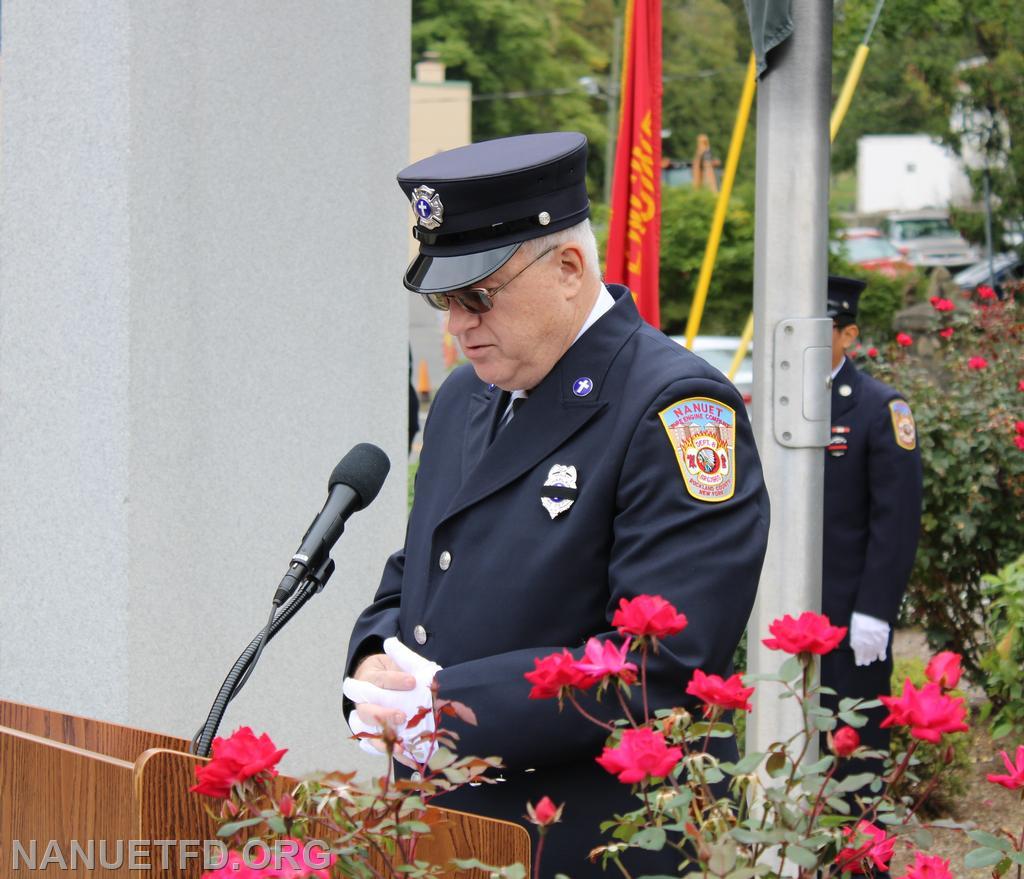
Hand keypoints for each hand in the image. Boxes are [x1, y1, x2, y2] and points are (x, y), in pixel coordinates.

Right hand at [344, 640, 441, 763]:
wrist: (397, 689)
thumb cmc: (401, 674)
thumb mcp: (404, 663)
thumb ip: (401, 655)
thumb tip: (390, 642)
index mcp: (369, 678)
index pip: (379, 680)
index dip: (394, 680)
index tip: (413, 682)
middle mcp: (363, 701)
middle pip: (366, 708)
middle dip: (383, 713)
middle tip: (402, 715)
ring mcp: (366, 720)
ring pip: (366, 730)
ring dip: (382, 737)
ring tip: (401, 743)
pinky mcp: (373, 735)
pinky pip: (376, 746)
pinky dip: (389, 752)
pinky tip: (405, 756)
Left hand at [849, 612, 889, 666]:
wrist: (872, 612)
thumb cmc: (860, 618)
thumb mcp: (853, 629)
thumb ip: (854, 640)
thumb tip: (854, 647)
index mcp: (858, 642)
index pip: (859, 656)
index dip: (859, 660)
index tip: (859, 663)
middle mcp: (867, 645)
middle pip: (867, 657)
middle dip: (866, 660)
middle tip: (866, 662)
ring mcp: (876, 644)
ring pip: (874, 655)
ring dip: (872, 658)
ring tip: (871, 659)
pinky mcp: (884, 641)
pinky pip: (883, 652)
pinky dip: (882, 656)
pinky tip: (881, 658)